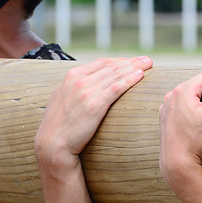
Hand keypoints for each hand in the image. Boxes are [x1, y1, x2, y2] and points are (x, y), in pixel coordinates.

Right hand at [36, 56, 152, 162]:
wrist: (52, 142)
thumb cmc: (59, 123)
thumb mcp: (63, 97)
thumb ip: (75, 86)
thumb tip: (89, 82)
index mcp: (71, 75)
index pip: (101, 63)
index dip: (120, 60)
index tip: (133, 61)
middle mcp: (79, 80)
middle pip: (111, 66)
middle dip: (131, 61)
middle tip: (147, 60)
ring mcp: (86, 91)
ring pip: (116, 74)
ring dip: (135, 67)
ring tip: (148, 65)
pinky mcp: (94, 105)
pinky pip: (116, 88)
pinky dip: (130, 80)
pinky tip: (140, 76)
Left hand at [158, 61, 201, 190]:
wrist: (176, 163)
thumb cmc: (194, 141)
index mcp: (183, 91)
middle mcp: (172, 95)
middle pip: (199, 80)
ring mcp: (168, 106)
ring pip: (191, 90)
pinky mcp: (167, 116)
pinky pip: (184, 100)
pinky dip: (195, 96)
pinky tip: (201, 96)